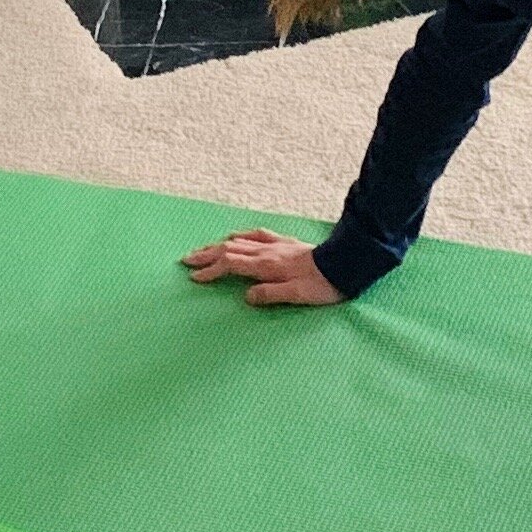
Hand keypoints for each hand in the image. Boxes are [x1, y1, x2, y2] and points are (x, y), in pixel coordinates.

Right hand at [180, 227, 344, 306]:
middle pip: (229, 249)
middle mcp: (267, 251)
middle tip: (186, 260)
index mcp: (267, 266)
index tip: (194, 277)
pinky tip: (236, 236)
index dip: (210, 270)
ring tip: (202, 250)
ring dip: (218, 245)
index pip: (230, 264)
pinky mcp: (285, 242)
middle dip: (206, 254)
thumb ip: (270, 294)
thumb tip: (246, 297)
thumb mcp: (297, 295)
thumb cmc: (323, 285)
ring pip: (239, 240)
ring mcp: (275, 244)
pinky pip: (256, 234)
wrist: (345, 264)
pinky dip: (240, 236)